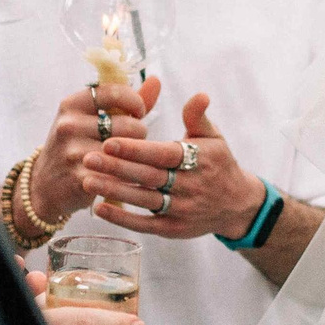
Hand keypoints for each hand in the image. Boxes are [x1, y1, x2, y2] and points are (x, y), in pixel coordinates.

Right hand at [26, 76, 159, 224]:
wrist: (44, 187)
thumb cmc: (75, 146)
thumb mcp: (89, 119)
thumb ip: (125, 102)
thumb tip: (157, 80)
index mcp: (71, 105)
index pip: (115, 92)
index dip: (135, 102)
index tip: (138, 112)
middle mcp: (69, 125)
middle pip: (128, 125)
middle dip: (138, 133)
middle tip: (131, 140)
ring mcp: (73, 152)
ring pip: (127, 150)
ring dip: (135, 155)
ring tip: (128, 156)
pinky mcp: (81, 178)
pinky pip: (120, 173)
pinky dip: (128, 175)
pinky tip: (124, 175)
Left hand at [82, 91, 266, 241]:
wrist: (236, 204)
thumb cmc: (218, 164)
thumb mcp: (213, 138)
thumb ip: (198, 117)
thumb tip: (199, 95)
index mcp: (197, 160)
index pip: (162, 154)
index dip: (136, 150)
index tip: (109, 142)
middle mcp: (189, 186)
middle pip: (148, 176)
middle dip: (117, 168)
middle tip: (88, 158)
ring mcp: (181, 210)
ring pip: (144, 199)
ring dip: (114, 190)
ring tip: (87, 180)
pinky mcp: (174, 229)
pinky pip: (145, 224)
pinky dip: (122, 218)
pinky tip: (99, 207)